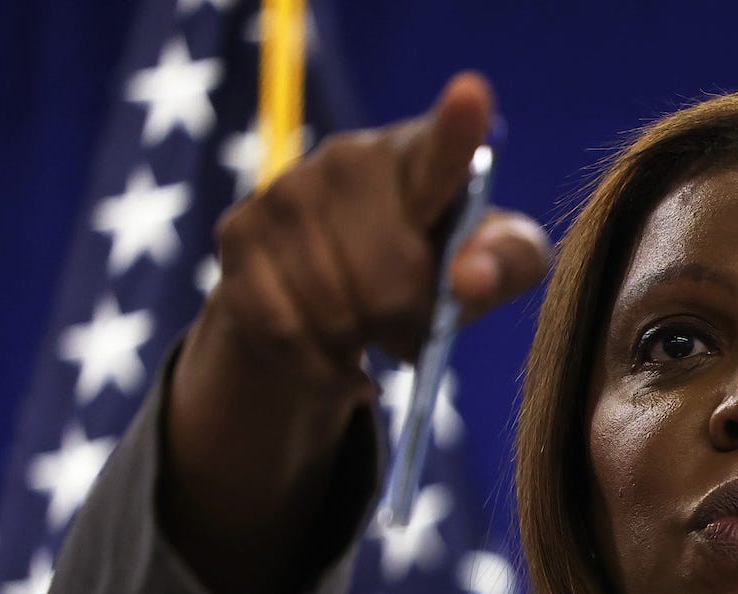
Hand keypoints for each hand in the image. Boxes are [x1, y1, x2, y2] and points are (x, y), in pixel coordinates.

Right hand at [161, 72, 549, 593]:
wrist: (317, 331)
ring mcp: (284, 201)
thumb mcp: (476, 286)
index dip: (456, 130)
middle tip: (407, 324)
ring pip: (346, 301)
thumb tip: (481, 264)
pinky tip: (325, 344)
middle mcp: (348, 166)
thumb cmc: (420, 296)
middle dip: (413, 309)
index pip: (442, 146)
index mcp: (419, 167)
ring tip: (367, 333)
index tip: (475, 98)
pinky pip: (293, 327)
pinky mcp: (239, 250)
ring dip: (364, 336)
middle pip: (400, 262)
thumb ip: (498, 265)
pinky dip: (318, 352)